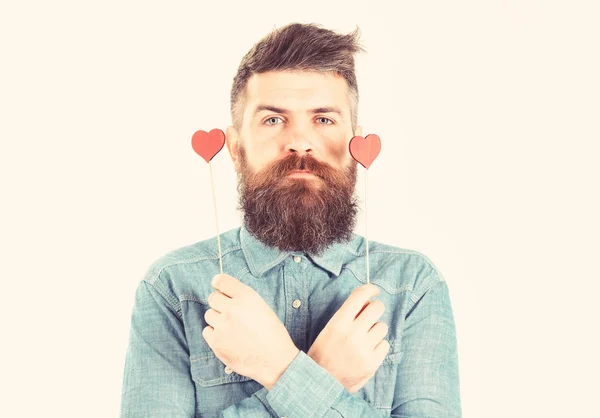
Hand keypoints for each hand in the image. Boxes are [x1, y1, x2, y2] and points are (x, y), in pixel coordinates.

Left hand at [202, 274, 299, 389]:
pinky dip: (215, 334)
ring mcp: (222, 325)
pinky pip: (207, 331)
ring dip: (217, 319)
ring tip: (231, 328)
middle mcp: (232, 308)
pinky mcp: (216, 342)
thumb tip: (224, 292)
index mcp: (246, 297)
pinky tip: (227, 338)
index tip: (217, 285)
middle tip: (228, 312)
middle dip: (219, 303)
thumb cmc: (272, 333)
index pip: (222, 281)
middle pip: (212, 297)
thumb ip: (243, 298)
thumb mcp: (262, 307)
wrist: (275, 360)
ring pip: (209, 314)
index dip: (218, 282)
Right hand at [307, 283, 389, 393]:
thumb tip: (366, 302)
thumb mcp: (328, 330)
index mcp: (338, 323)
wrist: (320, 383)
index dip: (370, 289)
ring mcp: (363, 349)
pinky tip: (368, 351)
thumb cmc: (323, 354)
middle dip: (375, 309)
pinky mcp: (372, 363)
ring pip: (382, 326)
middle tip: (370, 316)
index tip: (374, 290)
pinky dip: (378, 346)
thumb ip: (346, 316)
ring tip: (366, 338)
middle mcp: (352, 333)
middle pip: (377, 308)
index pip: (360, 296)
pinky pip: (385, 344)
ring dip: (376, 330)